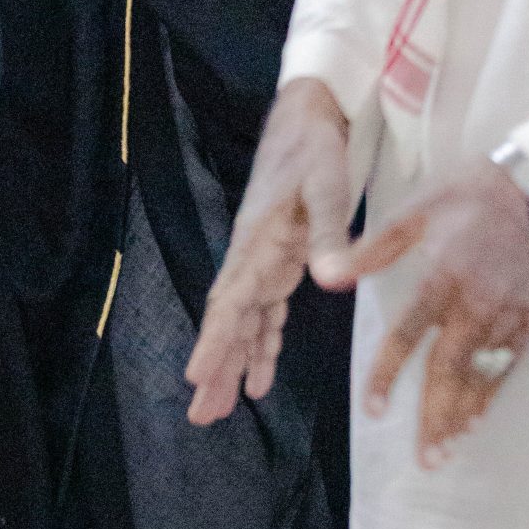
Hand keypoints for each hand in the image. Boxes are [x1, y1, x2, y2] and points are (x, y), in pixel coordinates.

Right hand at [186, 78, 352, 422]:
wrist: (308, 113)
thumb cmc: (314, 147)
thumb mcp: (328, 186)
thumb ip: (331, 235)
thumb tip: (333, 282)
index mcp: (258, 242)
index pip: (231, 301)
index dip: (214, 341)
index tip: (195, 377)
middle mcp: (254, 256)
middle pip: (230, 320)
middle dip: (215, 366)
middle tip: (200, 416)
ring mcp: (264, 259)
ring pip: (245, 320)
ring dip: (234, 362)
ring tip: (220, 409)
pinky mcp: (280, 258)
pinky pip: (266, 310)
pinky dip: (262, 343)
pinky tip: (259, 375)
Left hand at [320, 159, 528, 462]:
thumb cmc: (467, 195)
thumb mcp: (415, 210)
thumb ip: (374, 249)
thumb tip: (331, 276)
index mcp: (442, 275)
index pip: (409, 335)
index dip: (389, 374)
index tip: (374, 410)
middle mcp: (475, 302)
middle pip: (449, 368)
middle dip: (434, 416)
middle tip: (422, 458)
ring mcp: (507, 313)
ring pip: (481, 374)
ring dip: (462, 416)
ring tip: (443, 452)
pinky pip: (509, 366)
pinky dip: (491, 396)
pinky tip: (476, 421)